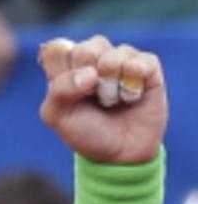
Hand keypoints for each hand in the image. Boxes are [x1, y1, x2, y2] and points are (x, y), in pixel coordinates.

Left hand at [38, 35, 166, 163]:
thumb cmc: (85, 132)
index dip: (64, 73)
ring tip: (112, 102)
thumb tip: (90, 73)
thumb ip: (58, 91)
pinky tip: (131, 98)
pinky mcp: (147, 66)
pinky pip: (141, 62)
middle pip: (88, 48)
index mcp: (66, 66)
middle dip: (89, 80)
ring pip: (115, 55)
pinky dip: (133, 85)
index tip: (69, 95)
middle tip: (93, 99)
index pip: (59, 50)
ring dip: (111, 87)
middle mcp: (93, 58)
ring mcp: (121, 60)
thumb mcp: (57, 117)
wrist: (119, 155)